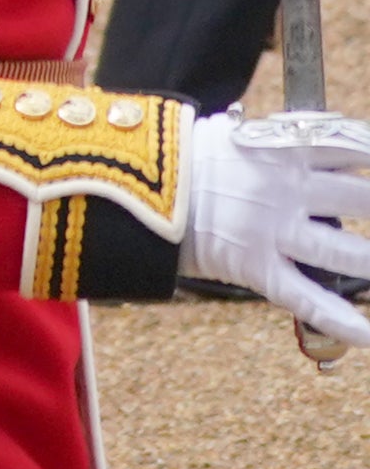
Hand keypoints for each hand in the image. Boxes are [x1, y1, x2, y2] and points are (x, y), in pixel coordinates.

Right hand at [182, 106, 369, 351]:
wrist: (123, 181)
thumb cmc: (174, 152)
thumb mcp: (230, 132)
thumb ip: (278, 140)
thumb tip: (318, 138)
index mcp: (281, 148)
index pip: (351, 148)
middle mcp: (285, 188)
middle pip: (362, 200)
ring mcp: (271, 229)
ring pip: (344, 252)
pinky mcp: (253, 266)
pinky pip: (305, 298)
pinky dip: (340, 321)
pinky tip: (367, 335)